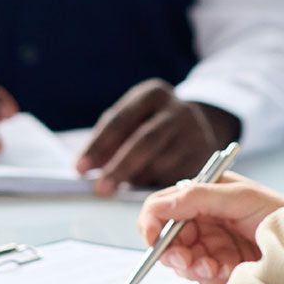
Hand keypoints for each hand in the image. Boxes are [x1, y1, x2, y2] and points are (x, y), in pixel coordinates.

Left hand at [77, 80, 240, 195]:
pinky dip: (156, 185)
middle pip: (144, 141)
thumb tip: (85, 168)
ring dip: (136, 179)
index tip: (80, 168)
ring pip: (161, 161)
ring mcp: (194, 132)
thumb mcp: (132, 120)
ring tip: (119, 189)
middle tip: (100, 188)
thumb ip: (109, 139)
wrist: (197, 126)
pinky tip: (144, 190)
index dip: (98, 145)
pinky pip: (176, 176)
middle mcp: (178, 110)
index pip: (120, 120)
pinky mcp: (203, 155)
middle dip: (119, 167)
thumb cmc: (151, 125)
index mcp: (153, 93)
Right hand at [135, 173, 283, 283]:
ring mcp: (212, 245)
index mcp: (204, 195)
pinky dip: (211, 277)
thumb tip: (160, 204)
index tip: (153, 240)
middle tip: (191, 262)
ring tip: (219, 268)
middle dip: (176, 253)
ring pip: (182, 262)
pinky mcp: (222, 268)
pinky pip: (201, 277)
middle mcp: (203, 220)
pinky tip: (230, 271)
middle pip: (167, 239)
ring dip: (195, 267)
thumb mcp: (242, 198)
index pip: (163, 207)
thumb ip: (199, 197)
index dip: (152, 223)